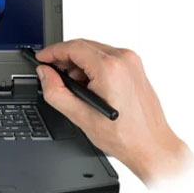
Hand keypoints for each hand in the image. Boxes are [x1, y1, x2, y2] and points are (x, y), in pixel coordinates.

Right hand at [35, 39, 192, 184]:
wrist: (152, 146)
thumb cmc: (126, 136)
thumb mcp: (80, 116)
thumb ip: (56, 92)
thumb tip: (45, 74)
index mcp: (110, 68)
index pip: (73, 47)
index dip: (52, 51)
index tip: (41, 58)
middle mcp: (124, 60)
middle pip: (84, 46)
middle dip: (64, 58)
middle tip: (51, 73)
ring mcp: (132, 62)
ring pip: (95, 51)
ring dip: (79, 64)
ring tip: (72, 86)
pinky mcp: (135, 67)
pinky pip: (107, 57)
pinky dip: (93, 67)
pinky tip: (88, 86)